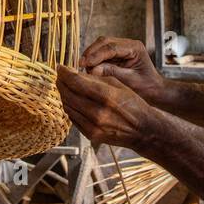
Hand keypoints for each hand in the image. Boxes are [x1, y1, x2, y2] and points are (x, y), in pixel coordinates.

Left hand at [57, 65, 175, 152]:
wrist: (143, 130)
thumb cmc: (134, 105)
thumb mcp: (119, 86)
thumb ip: (97, 79)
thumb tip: (76, 73)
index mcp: (108, 97)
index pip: (77, 82)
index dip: (65, 73)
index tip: (61, 67)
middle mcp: (99, 113)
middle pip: (69, 94)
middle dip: (61, 83)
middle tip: (60, 75)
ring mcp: (94, 127)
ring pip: (68, 107)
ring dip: (64, 94)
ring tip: (64, 86)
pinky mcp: (91, 135)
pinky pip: (73, 118)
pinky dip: (70, 107)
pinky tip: (71, 100)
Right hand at [79, 36, 164, 102]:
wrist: (155, 90)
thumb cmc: (146, 86)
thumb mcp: (129, 80)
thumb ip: (111, 72)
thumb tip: (92, 69)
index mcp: (135, 48)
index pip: (111, 47)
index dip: (96, 55)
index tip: (84, 64)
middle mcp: (128, 44)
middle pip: (105, 42)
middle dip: (91, 52)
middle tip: (80, 64)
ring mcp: (122, 47)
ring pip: (102, 45)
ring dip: (91, 54)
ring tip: (84, 67)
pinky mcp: (117, 53)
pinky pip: (102, 52)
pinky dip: (95, 58)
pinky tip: (89, 66)